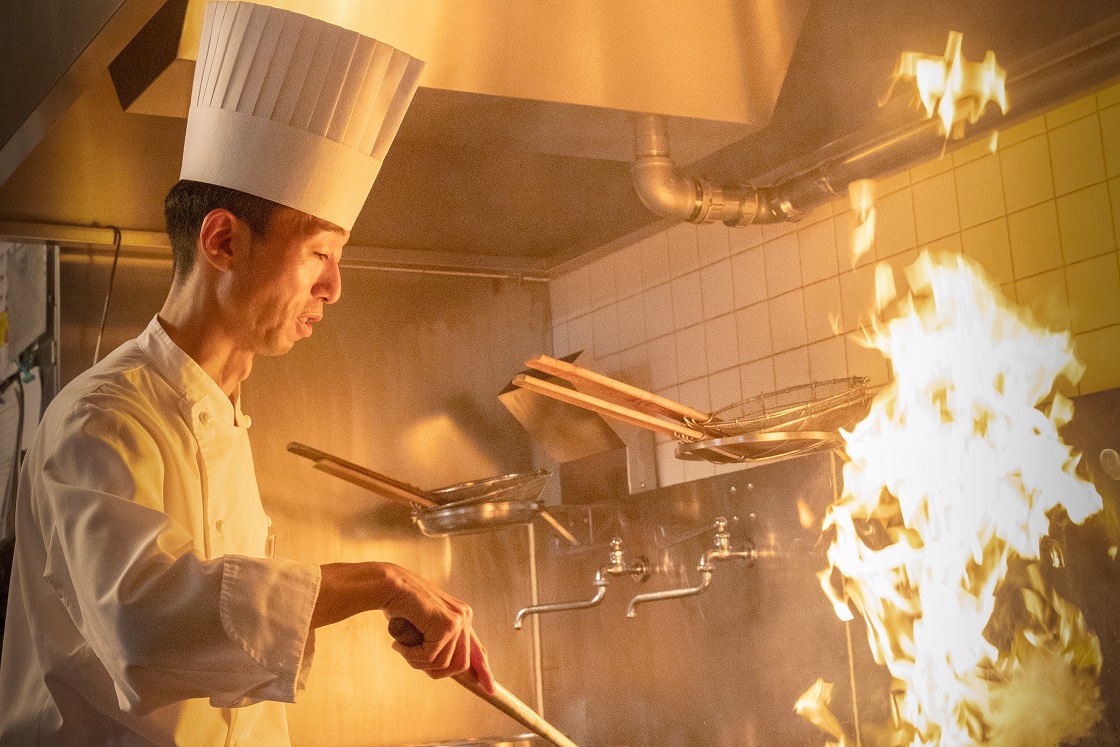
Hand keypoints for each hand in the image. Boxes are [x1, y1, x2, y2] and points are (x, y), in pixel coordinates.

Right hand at [379, 569, 494, 692]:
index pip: (477, 650)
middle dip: (436, 671)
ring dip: (418, 662)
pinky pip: (429, 657)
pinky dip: (411, 655)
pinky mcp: (446, 625)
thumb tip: (446, 668)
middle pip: (460, 664)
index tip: (489, 688)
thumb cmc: (402, 606)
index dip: (484, 671)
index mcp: (462, 617)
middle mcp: (464, 617)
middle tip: (413, 660)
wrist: (391, 586)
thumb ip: (438, 643)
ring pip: (443, 663)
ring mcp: (458, 621)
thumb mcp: (425, 627)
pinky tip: (400, 643)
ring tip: (403, 647)